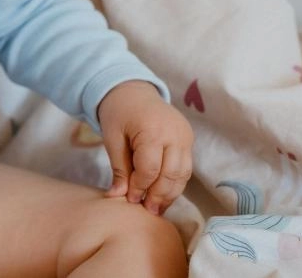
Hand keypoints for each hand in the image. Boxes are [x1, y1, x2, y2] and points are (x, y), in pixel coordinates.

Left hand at [97, 80, 194, 215]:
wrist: (132, 90)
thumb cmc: (118, 113)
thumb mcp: (112, 138)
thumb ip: (119, 167)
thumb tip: (117, 196)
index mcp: (152, 130)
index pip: (150, 169)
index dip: (140, 187)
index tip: (130, 200)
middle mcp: (174, 133)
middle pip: (171, 174)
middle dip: (159, 195)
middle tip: (148, 210)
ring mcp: (185, 135)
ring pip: (183, 173)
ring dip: (171, 193)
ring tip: (157, 207)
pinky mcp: (188, 138)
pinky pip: (186, 166)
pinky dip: (176, 182)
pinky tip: (164, 193)